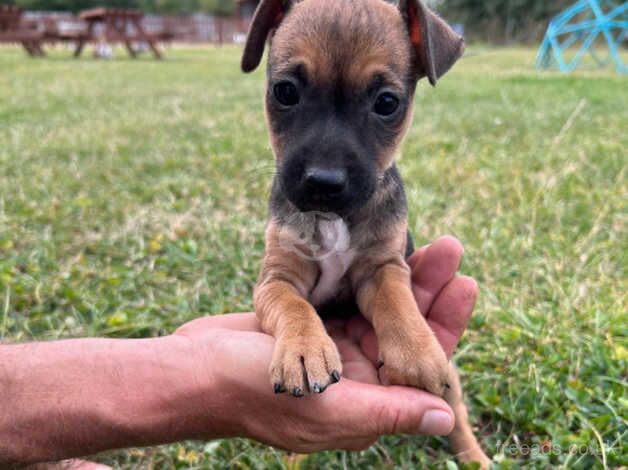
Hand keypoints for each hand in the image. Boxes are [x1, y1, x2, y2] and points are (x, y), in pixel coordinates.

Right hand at [174, 235, 475, 451]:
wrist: (192, 371)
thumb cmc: (249, 391)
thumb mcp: (325, 405)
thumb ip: (386, 410)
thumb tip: (446, 418)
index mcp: (364, 401)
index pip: (417, 364)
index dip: (444, 325)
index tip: (465, 283)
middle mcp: (354, 376)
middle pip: (402, 330)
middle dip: (428, 290)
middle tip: (450, 248)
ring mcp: (331, 350)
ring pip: (379, 310)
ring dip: (403, 278)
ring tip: (429, 244)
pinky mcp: (310, 327)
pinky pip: (349, 300)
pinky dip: (367, 276)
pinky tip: (380, 252)